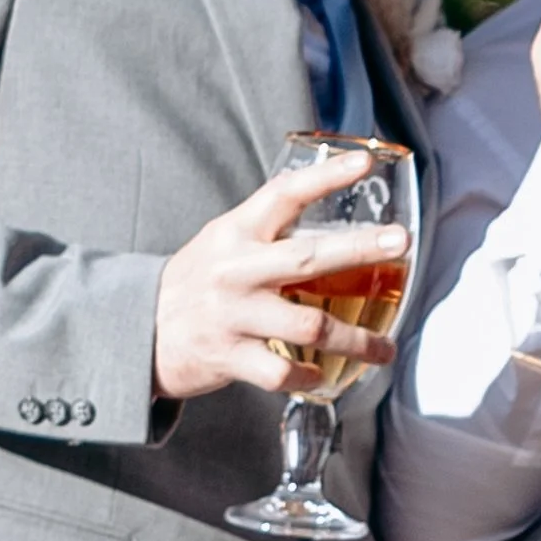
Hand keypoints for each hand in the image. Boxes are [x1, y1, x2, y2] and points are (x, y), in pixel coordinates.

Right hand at [152, 149, 410, 401]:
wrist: (139, 329)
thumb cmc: (197, 280)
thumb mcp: (224, 239)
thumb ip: (269, 227)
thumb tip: (329, 205)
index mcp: (236, 232)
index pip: (283, 194)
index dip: (324, 176)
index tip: (363, 163)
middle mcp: (236, 270)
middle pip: (308, 258)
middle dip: (360, 250)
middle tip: (401, 243)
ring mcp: (233, 316)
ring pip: (309, 326)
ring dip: (356, 340)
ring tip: (385, 349)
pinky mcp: (229, 357)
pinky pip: (282, 373)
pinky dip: (311, 377)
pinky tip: (327, 376)